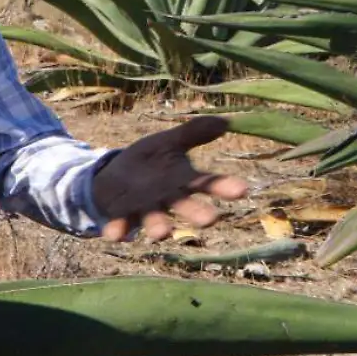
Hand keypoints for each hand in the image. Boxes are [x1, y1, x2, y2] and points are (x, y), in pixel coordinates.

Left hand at [91, 116, 248, 241]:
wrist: (115, 178)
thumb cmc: (150, 161)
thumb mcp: (168, 142)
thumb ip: (193, 133)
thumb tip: (225, 121)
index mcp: (183, 180)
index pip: (207, 182)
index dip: (223, 186)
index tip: (242, 190)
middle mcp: (168, 198)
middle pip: (185, 206)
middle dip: (197, 213)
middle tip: (210, 220)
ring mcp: (144, 209)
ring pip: (154, 220)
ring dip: (158, 226)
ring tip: (162, 233)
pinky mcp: (121, 215)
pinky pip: (119, 224)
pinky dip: (117, 229)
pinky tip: (114, 234)